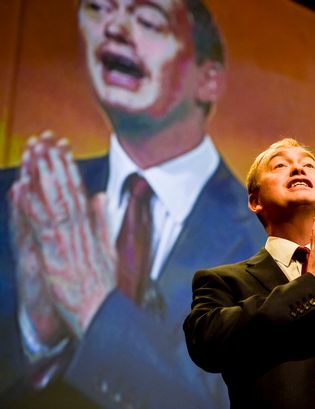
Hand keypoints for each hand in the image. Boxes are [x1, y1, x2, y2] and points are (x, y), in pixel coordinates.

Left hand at [16, 131, 115, 336]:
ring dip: (42, 175)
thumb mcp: (108, 248)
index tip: (62, 148)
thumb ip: (102, 221)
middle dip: (53, 163)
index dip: (68, 168)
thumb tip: (100, 197)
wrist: (99, 310)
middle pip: (64, 190)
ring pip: (52, 201)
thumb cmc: (102, 285)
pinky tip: (23, 188)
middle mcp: (78, 229)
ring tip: (33, 153)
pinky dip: (32, 206)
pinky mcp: (52, 253)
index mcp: (90, 228)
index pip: (78, 191)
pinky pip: (40, 225)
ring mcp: (65, 240)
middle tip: (44, 139)